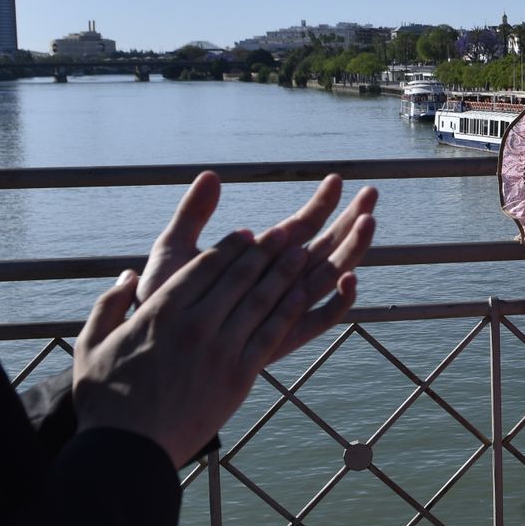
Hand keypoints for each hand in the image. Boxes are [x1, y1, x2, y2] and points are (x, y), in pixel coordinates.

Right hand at [74, 228, 352, 468]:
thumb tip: (126, 276)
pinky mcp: (240, 375)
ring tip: (302, 253)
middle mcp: (195, 325)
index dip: (230, 247)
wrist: (129, 451)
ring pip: (260, 301)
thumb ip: (108, 305)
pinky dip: (289, 311)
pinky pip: (271, 335)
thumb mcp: (90, 346)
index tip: (247, 234)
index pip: (204, 267)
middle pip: (238, 277)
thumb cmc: (107, 400)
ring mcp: (221, 350)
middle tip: (285, 232)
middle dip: (265, 251)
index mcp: (160, 312)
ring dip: (284, 273)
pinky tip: (302, 295)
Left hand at [137, 172, 376, 362]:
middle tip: (372, 193)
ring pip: (331, 275)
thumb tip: (211, 175)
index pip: (302, 226)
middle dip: (351, 220)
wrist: (152, 350)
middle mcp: (280, 282)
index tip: (336, 179)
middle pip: (328, 247)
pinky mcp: (285, 336)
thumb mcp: (174, 252)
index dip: (321, 203)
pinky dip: (339, 301)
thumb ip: (192, 215)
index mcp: (261, 259)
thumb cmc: (162, 302)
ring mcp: (286, 309)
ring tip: (368, 222)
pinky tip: (348, 277)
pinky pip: (321, 319)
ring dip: (353, 250)